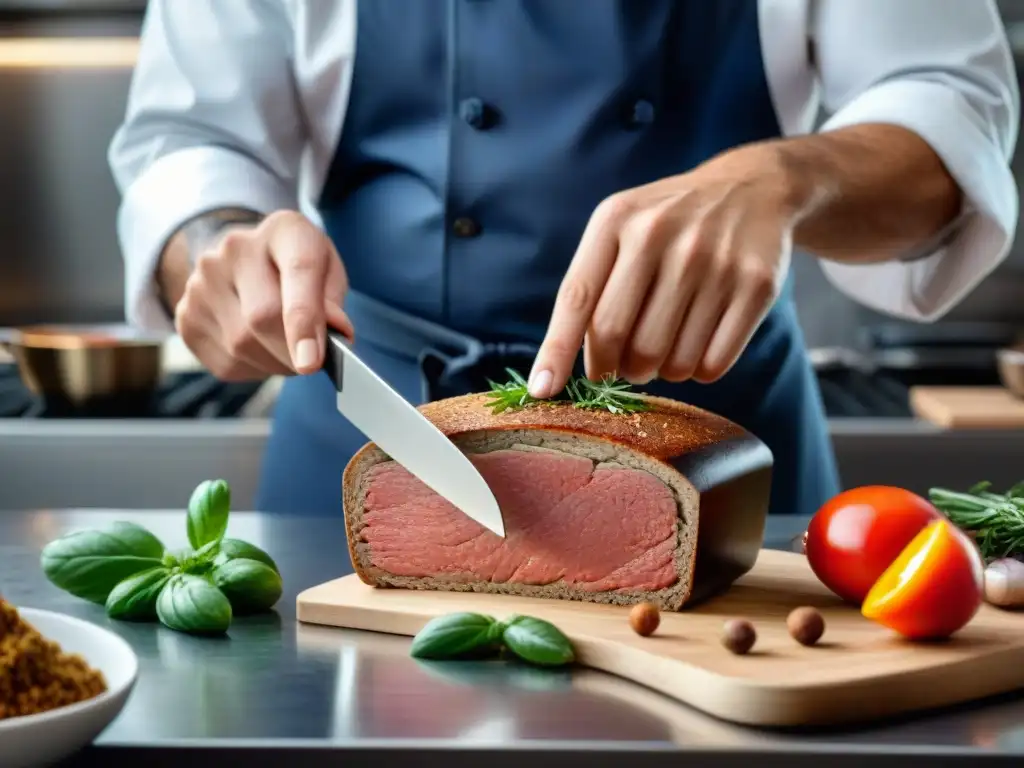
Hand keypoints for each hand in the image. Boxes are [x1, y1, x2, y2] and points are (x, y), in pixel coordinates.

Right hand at [175, 210, 353, 380]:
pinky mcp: (186, 316)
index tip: (311, 362)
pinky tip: (260, 350)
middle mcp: (235, 249)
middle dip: (292, 352)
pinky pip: (226, 362)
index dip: (304, 321)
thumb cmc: (297, 269)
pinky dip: (253, 368)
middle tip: (310, 361)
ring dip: (274, 363)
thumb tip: (335, 332)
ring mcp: (202, 281)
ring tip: (285, 349)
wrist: (245, 259)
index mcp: (284, 231)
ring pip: (242, 346)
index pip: (298, 272)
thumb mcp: (329, 272)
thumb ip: (334, 301)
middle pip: (262, 318)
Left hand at [530, 146, 797, 396]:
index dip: (557, 351)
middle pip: (620, 339)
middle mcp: (662, 235)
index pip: (577, 299)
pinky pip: (713, 363)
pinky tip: (698, 346)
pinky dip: (699, 371)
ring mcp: (712, 260)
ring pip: (669, 360)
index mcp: (617, 220)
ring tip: (666, 348)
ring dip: (661, 372)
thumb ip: (590, 286)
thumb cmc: (669, 223)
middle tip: (625, 366)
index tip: (543, 390)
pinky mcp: (756, 285)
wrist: (754, 187)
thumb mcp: (621, 227)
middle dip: (617, 369)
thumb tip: (560, 369)